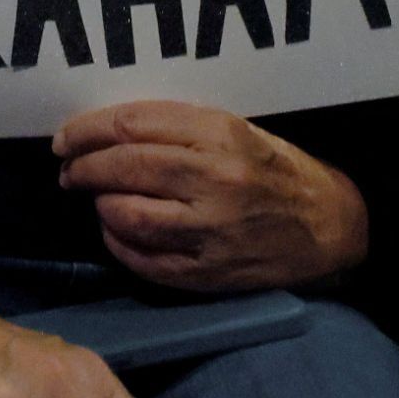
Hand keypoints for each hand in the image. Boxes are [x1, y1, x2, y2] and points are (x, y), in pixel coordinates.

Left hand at [54, 100, 367, 290]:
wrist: (331, 227)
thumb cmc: (277, 171)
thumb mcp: (239, 130)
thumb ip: (180, 128)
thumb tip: (109, 132)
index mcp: (222, 135)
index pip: (133, 125)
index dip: (88, 130)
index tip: (67, 137)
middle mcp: (214, 180)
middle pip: (124, 166)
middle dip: (83, 166)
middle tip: (69, 167)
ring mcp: (210, 230)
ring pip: (126, 215)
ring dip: (99, 204)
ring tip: (94, 197)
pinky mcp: (208, 272)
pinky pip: (143, 258)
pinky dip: (118, 242)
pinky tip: (116, 229)